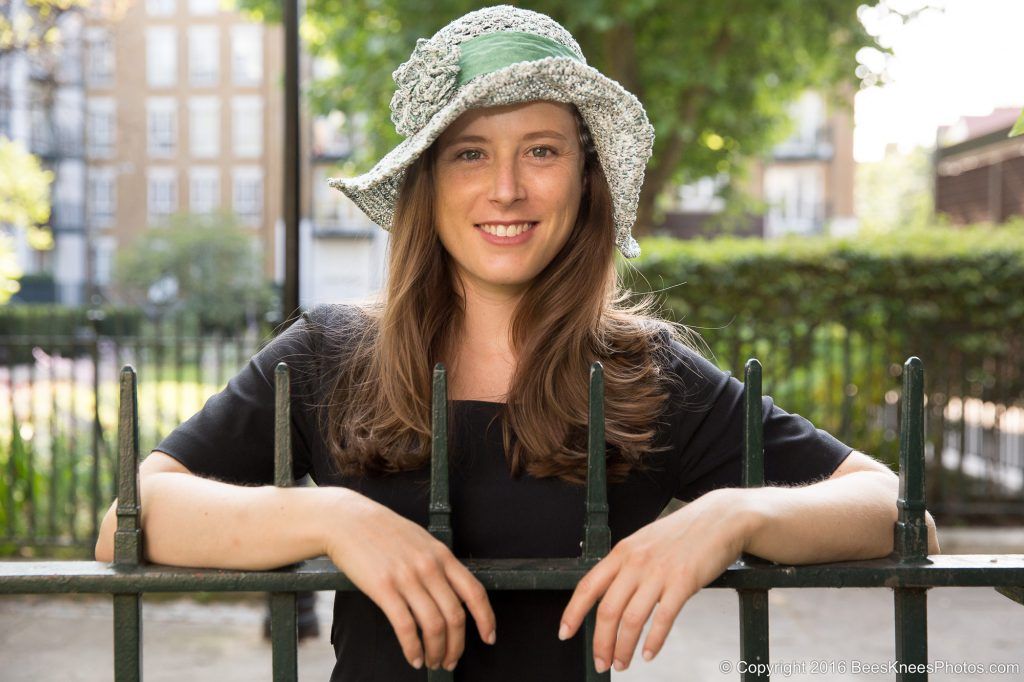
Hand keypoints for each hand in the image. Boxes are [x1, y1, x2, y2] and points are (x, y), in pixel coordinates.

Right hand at [323, 489, 495, 671]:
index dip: (486, 619)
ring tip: (433, 662)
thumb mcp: (422, 540)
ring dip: (437, 651)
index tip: (489, 638)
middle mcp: (429, 567)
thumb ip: (439, 564)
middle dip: (457, 645)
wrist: (348, 521)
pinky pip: (405, 627)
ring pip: (434, 625)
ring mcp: (407, 578)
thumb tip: (453, 594)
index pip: (475, 592)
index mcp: (442, 555)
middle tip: (451, 660)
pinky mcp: (383, 588)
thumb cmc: (384, 532)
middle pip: (455, 616)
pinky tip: (414, 658)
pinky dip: (413, 649)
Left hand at [558, 488, 752, 672]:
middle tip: (601, 662)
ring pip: (632, 619)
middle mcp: (636, 562)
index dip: (573, 612)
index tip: (564, 633)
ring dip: (624, 648)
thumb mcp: (644, 543)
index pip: (588, 586)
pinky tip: (649, 654)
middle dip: (601, 642)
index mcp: (622, 552)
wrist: (720, 518)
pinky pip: (663, 618)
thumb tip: (609, 595)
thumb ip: (626, 566)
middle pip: (608, 610)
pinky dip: (653, 642)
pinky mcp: (684, 582)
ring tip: (622, 663)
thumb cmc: (682, 534)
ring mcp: (659, 572)